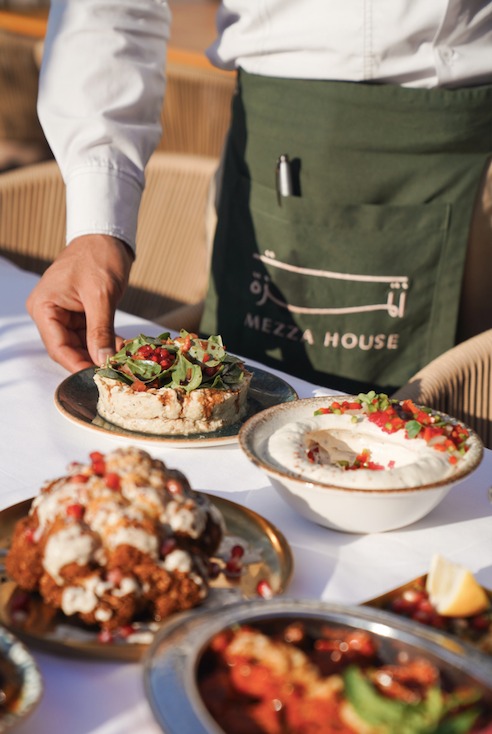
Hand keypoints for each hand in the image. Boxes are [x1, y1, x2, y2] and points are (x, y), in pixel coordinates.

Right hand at [26, 234, 133, 372]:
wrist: (107, 235)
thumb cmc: (98, 257)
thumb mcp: (101, 296)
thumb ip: (100, 331)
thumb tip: (103, 361)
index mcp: (44, 307)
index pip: (57, 347)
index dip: (77, 366)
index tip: (99, 378)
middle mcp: (49, 313)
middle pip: (69, 349)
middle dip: (92, 361)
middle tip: (115, 375)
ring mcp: (65, 314)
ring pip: (82, 345)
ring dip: (103, 354)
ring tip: (124, 364)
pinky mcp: (80, 313)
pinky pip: (92, 335)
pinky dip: (107, 342)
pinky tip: (124, 350)